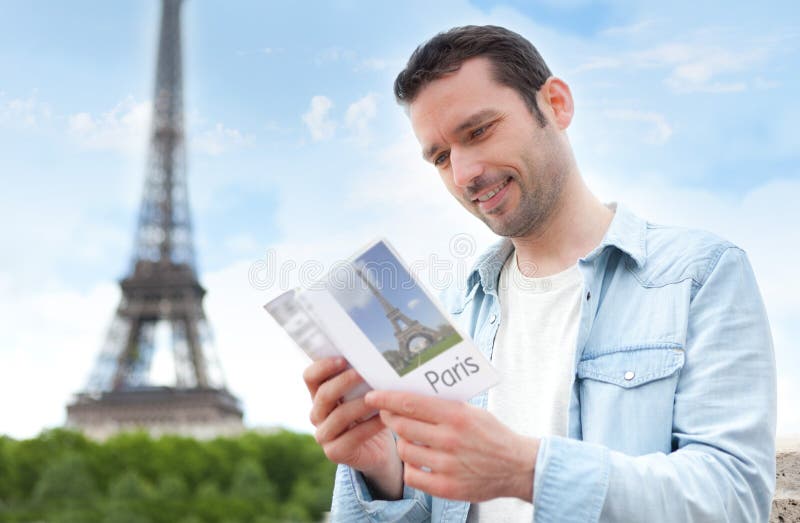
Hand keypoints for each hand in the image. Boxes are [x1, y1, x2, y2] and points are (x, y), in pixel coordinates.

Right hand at [303, 357, 401, 498]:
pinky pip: (353, 437)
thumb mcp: (363, 393)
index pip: (310, 377)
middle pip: (324, 394)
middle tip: (364, 373)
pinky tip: (386, 417)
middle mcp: (317, 415)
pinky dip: (371, 426)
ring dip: (361, 404)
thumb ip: (361, 378)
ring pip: (339, 416)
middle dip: (344, 382)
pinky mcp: (335, 452)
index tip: (343, 359)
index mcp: (320, 396)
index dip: (323, 366)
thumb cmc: (371, 414)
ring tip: (380, 397)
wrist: (379, 450)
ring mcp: (324, 435)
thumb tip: (375, 354)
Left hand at [365, 390, 538, 502]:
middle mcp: (450, 439)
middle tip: (389, 416)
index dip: (386, 399)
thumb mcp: (471, 412)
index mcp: (456, 415)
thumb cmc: (492, 434)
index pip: (410, 403)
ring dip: (403, 444)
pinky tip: (420, 461)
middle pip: (402, 426)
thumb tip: (408, 396)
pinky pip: (412, 475)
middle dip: (390, 419)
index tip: (372, 397)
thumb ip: (442, 405)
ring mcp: (447, 465)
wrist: (517, 467)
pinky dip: (411, 468)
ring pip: (404, 451)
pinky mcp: (446, 488)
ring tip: (412, 440)